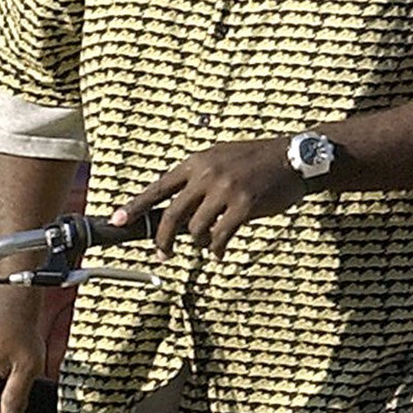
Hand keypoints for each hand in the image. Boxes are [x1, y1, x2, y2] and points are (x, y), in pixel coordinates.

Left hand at [112, 137, 305, 257]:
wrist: (294, 159)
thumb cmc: (256, 162)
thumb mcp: (221, 160)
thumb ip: (197, 180)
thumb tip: (176, 212)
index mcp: (197, 162)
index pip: (158, 186)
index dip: (136, 205)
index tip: (117, 219)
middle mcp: (207, 174)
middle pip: (172, 214)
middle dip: (162, 239)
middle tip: (162, 254)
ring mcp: (225, 189)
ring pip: (196, 229)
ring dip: (198, 243)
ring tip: (206, 244)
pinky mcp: (244, 205)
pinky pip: (220, 236)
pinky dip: (216, 249)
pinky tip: (218, 252)